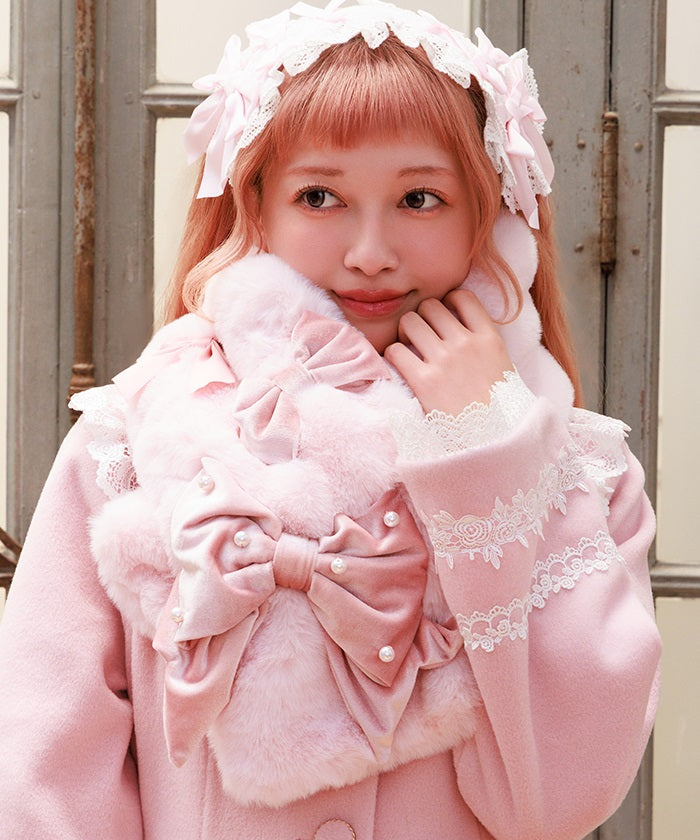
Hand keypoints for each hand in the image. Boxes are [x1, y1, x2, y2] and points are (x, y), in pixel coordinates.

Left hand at [384, 289, 513, 414]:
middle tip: (421, 336)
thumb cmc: (501, 413)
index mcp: (490, 339)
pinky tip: (400, 366)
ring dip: (405, 333)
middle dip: (422, 317)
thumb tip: (466, 334)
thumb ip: (486, 348)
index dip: (448, 302)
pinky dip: (393, 355)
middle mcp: (466, 344)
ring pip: (410, 322)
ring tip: (409, 349)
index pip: (463, 297)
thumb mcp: (504, 370)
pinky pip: (396, 350)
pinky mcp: (424, 381)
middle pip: (431, 306)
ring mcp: (445, 361)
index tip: (444, 316)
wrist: (496, 444)